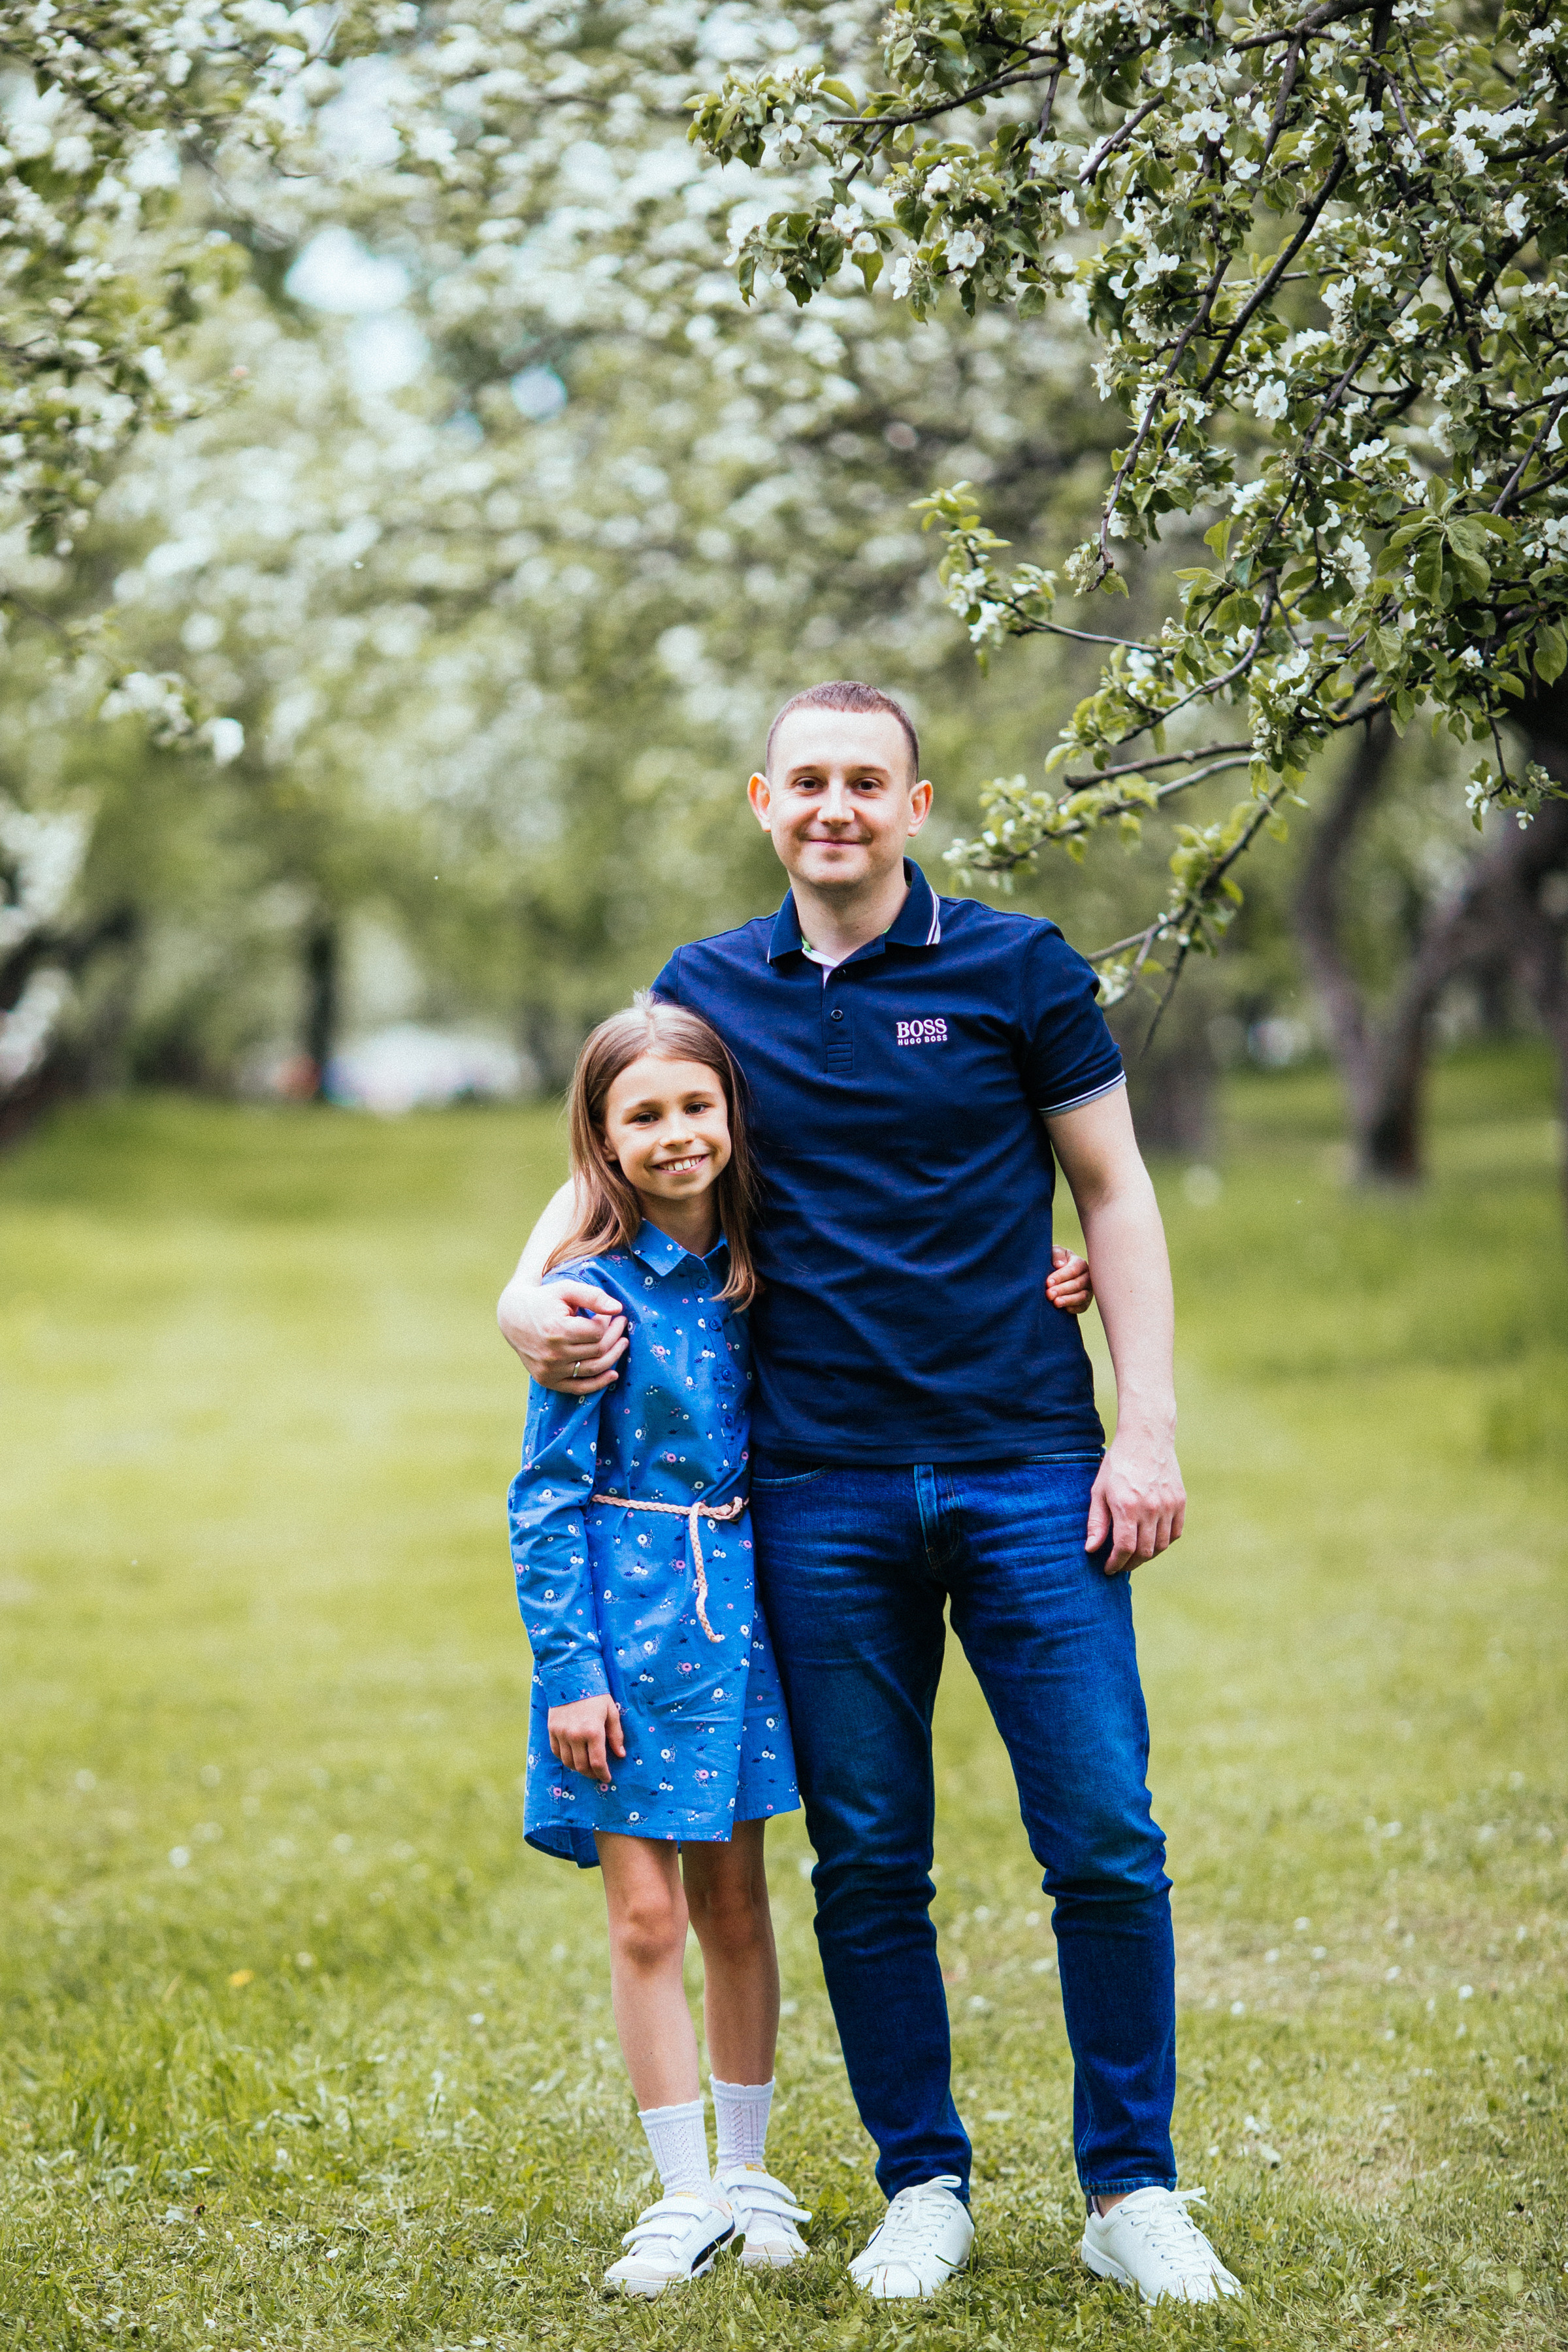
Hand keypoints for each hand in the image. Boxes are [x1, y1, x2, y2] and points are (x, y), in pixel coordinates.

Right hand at [498, 1276, 627, 1392]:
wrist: (513, 1317)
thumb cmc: (544, 1300)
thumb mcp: (566, 1289)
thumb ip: (593, 1296)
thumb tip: (618, 1308)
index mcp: (557, 1330)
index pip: (597, 1331)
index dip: (607, 1322)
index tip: (608, 1314)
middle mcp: (553, 1353)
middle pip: (598, 1350)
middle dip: (615, 1336)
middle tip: (621, 1324)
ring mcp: (550, 1370)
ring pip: (594, 1368)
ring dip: (613, 1356)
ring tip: (622, 1343)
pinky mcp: (547, 1380)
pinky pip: (579, 1387)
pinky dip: (599, 1383)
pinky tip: (613, 1374)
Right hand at [548, 1694, 625, 1783]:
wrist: (572, 1677)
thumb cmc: (596, 1694)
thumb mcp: (611, 1712)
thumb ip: (616, 1735)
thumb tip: (620, 1755)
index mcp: (593, 1731)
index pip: (597, 1762)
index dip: (603, 1774)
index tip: (607, 1778)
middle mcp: (575, 1735)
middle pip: (581, 1766)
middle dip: (591, 1774)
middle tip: (597, 1774)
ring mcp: (561, 1733)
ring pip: (568, 1761)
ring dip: (578, 1768)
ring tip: (586, 1767)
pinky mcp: (552, 1729)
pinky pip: (556, 1752)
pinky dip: (565, 1758)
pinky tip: (573, 1757)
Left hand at [1046, 1244, 1092, 1315]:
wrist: (1055, 1272)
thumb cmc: (1055, 1260)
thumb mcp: (1054, 1252)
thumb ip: (1057, 1255)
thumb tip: (1059, 1264)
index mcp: (1080, 1263)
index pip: (1073, 1270)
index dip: (1060, 1277)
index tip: (1048, 1282)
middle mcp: (1087, 1276)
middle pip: (1077, 1284)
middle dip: (1062, 1289)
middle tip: (1049, 1294)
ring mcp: (1088, 1290)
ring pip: (1082, 1296)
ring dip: (1068, 1300)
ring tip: (1056, 1303)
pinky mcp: (1086, 1302)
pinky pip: (1083, 1307)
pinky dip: (1074, 1308)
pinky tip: (1064, 1309)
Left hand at [1086, 1423, 1184, 1574]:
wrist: (1146, 1438)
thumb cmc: (1118, 1464)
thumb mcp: (1099, 1490)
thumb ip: (1096, 1522)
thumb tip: (1092, 1549)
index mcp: (1127, 1506)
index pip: (1125, 1548)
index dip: (1116, 1564)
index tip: (1108, 1569)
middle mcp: (1150, 1509)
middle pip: (1144, 1552)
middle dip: (1130, 1564)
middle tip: (1121, 1565)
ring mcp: (1168, 1505)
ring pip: (1161, 1545)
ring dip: (1147, 1555)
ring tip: (1134, 1554)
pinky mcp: (1180, 1501)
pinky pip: (1175, 1533)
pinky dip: (1164, 1542)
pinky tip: (1151, 1540)